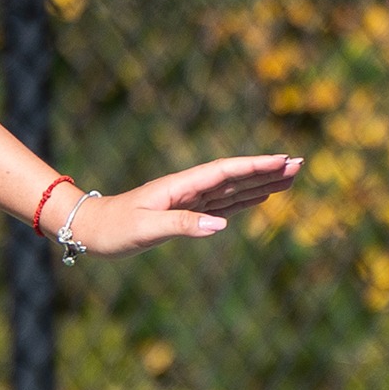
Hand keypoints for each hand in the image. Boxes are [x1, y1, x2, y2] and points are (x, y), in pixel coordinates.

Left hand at [61, 153, 302, 258]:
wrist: (88, 229)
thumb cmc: (113, 228)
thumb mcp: (145, 228)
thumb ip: (182, 225)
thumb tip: (221, 226)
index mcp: (179, 187)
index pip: (224, 172)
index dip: (254, 166)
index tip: (283, 160)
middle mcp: (187, 190)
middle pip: (234, 177)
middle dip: (266, 171)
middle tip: (300, 165)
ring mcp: (187, 202)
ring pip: (232, 190)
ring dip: (260, 184)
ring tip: (289, 180)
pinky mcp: (184, 214)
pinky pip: (220, 205)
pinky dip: (242, 201)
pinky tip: (258, 198)